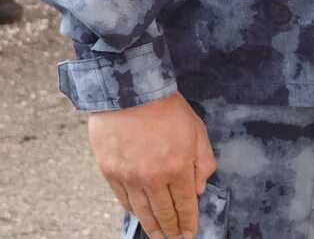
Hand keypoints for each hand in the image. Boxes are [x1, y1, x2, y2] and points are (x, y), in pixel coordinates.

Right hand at [89, 92, 217, 238]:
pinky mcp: (110, 172)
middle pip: (164, 213)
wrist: (130, 90)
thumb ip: (203, 162)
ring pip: (143, 211)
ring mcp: (129, 177)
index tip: (190, 233)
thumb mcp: (197, 130)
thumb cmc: (166, 108)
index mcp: (178, 168)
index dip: (188, 222)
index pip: (185, 205)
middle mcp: (153, 178)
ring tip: (158, 236)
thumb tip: (200, 189)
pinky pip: (123, 200)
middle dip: (171, 229)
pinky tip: (139, 215)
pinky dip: (133, 211)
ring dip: (152, 227)